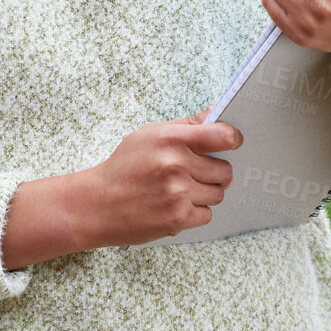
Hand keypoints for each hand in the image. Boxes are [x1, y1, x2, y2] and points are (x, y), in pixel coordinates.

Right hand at [0, 109, 240, 266]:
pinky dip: (195, 212)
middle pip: (225, 170)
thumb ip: (186, 126)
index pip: (224, 135)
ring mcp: (179, 193)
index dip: (234, 139)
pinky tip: (174, 205)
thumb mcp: (149, 135)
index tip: (232, 143)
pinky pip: (207, 214)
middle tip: (195, 172)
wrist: (96, 205)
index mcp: (171, 139)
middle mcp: (177, 165)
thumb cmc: (123, 167)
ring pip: (218, 193)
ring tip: (180, 190)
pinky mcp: (178, 218)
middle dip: (214, 172)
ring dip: (205, 193)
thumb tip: (218, 112)